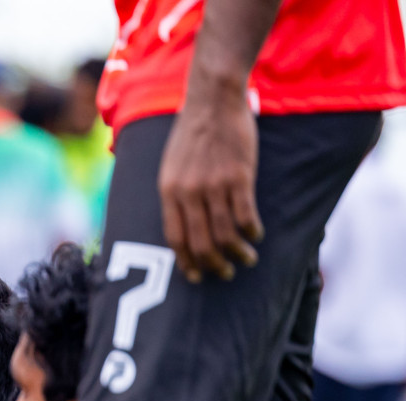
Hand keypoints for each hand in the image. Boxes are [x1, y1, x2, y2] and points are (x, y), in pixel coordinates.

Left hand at [159, 83, 262, 281]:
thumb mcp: (171, 166)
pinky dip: (251, 230)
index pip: (174, 238)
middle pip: (200, 242)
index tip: (196, 276)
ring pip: (225, 233)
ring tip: (246, 259)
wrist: (213, 100)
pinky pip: (245, 214)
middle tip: (225, 273)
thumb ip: (175, 195)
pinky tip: (256, 235)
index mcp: (168, 191)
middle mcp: (188, 192)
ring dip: (237, 252)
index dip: (186, 262)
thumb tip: (183, 227)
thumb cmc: (192, 133)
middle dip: (213, 264)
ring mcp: (214, 184)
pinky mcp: (239, 175)